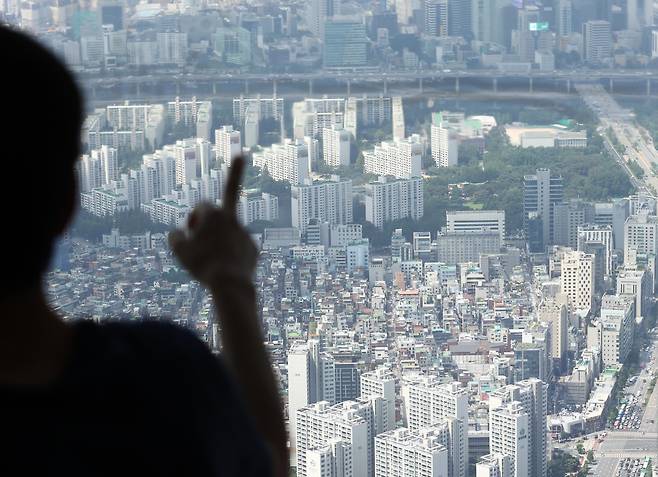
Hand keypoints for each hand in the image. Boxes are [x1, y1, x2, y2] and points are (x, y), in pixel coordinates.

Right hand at [168, 157, 257, 286]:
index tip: (193, 226)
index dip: (194, 216)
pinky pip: (238, 249)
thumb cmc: (202, 265)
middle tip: (238, 160)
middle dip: (231, 179)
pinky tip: (225, 270)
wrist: (230, 283)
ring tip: (213, 261)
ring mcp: (245, 234)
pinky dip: (230, 256)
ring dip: (220, 240)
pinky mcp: (253, 249)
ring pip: (229, 233)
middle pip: (227, 199)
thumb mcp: (179, 250)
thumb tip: (178, 234)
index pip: (202, 205)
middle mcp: (233, 220)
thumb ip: (175, 237)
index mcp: (214, 214)